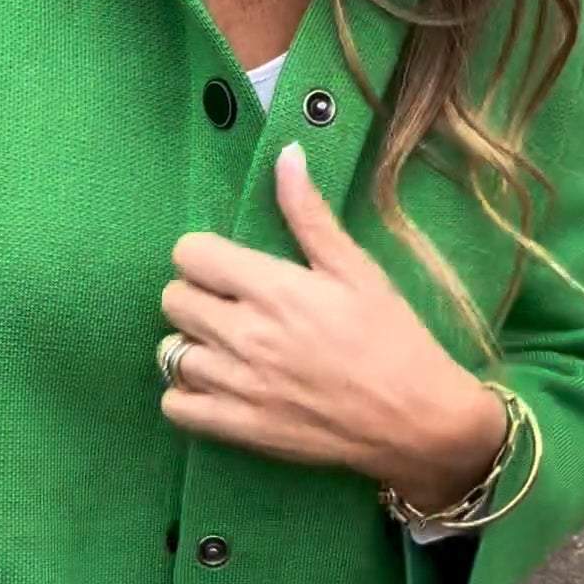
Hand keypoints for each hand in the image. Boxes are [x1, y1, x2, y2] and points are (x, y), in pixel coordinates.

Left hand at [158, 141, 507, 510]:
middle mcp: (245, 334)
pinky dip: (184, 394)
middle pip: (173, 300)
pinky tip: (212, 385)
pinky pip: (174, 406)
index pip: (190, 254)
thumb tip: (285, 155)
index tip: (225, 268)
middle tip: (227, 307)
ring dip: (190, 345)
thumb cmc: (392, 338)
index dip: (203, 256)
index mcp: (273, 288)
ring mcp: (237, 385)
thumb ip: (310, 216)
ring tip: (222, 347)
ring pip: (169, 353)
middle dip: (194, 296)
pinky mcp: (238, 428)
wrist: (414, 419)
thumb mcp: (357, 269)